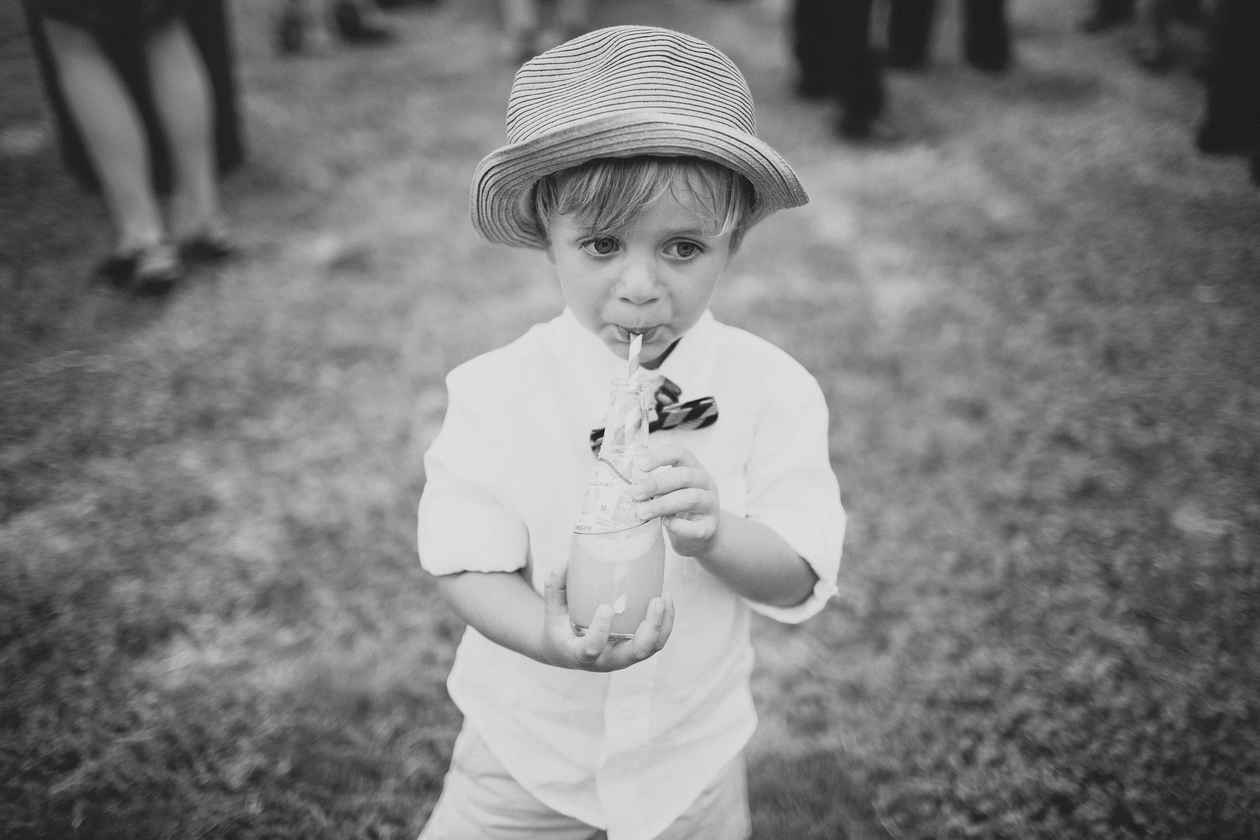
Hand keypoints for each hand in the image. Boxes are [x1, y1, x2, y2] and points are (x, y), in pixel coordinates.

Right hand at [540, 568, 674, 670]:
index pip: (592, 649)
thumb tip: (565, 562)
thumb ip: (554, 587)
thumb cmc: (559, 628)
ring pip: (651, 648)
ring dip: (662, 624)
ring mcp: (624, 657)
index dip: (600, 632)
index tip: (606, 608)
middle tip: (655, 601)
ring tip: (664, 597)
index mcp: (581, 653)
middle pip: (635, 653)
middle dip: (650, 629)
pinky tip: (666, 599)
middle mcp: (607, 660)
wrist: (567, 651)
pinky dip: (666, 623)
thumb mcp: (552, 610)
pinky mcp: (635, 650)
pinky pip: (656, 641)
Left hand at [630, 442, 719, 558]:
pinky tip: (665, 524)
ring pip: (691, 498)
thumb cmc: (677, 507)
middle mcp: (706, 483)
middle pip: (684, 476)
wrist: (700, 536)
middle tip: (634, 493)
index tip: (640, 464)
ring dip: (662, 505)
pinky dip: (678, 525)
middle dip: (656, 483)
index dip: (660, 457)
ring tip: (641, 512)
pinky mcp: (710, 528)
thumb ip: (652, 478)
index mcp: (694, 468)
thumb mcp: (668, 489)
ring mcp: (711, 505)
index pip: (681, 454)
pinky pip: (695, 526)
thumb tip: (629, 469)